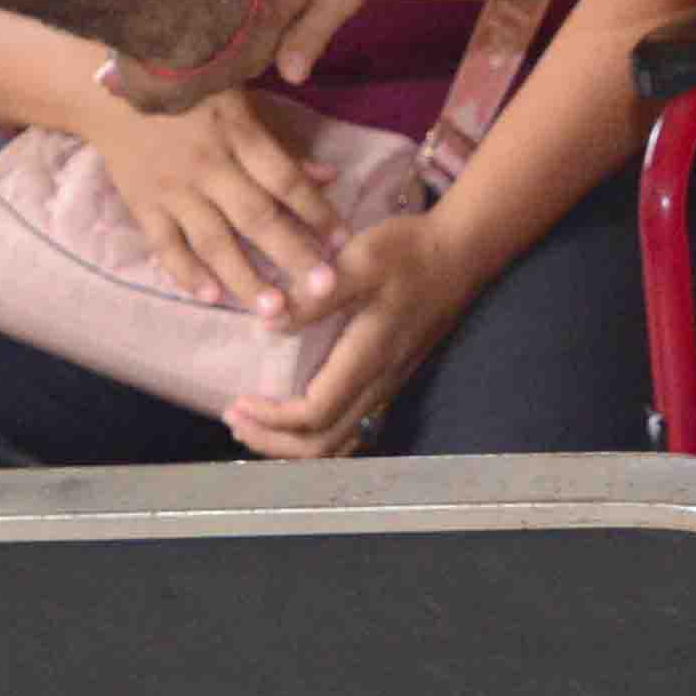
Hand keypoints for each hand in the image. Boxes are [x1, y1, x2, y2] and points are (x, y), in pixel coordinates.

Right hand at [82, 84, 347, 311]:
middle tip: (323, 289)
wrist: (106, 88)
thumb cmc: (187, 88)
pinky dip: (186, 273)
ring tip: (275, 310)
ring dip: (245, 278)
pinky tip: (212, 298)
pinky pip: (165, 246)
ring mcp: (171, 188)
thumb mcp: (240, 100)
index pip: (284, 179)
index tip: (344, 242)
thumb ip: (283, 144)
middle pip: (256, 216)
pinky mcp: (141, 204)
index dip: (316, 211)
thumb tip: (329, 176)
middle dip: (293, 255)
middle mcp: (207, 164)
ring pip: (213, 240)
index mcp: (237, 132)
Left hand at [223, 216, 482, 459]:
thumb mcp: (362, 258)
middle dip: (273, 441)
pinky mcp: (392, 377)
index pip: (314, 414)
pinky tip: (297, 417)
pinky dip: (318, 434)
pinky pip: (352, 427)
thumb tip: (269, 326)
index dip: (271, 419)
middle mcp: (380, 381)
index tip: (238, 401)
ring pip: (340, 442)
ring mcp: (389, 384)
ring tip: (257, 425)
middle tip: (234, 419)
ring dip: (294, 444)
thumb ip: (316, 295)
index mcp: (368, 357)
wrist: (461, 251)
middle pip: (323, 443)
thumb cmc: (410, 251)